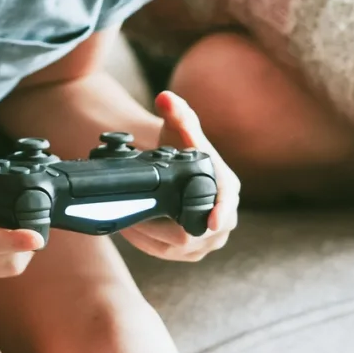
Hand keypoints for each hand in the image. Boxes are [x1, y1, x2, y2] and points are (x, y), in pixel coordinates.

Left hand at [120, 91, 240, 261]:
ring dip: (149, 236)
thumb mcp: (179, 128)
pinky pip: (171, 254)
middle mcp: (224, 218)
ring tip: (126, 221)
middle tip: (131, 214)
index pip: (225, 204)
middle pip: (195, 233)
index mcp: (227, 188)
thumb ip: (176, 111)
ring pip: (179, 248)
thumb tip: (165, 98)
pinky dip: (148, 245)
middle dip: (160, 226)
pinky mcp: (195, 252)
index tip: (211, 222)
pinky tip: (132, 231)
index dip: (220, 212)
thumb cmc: (182, 148)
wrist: (179, 169)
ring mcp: (211, 239)